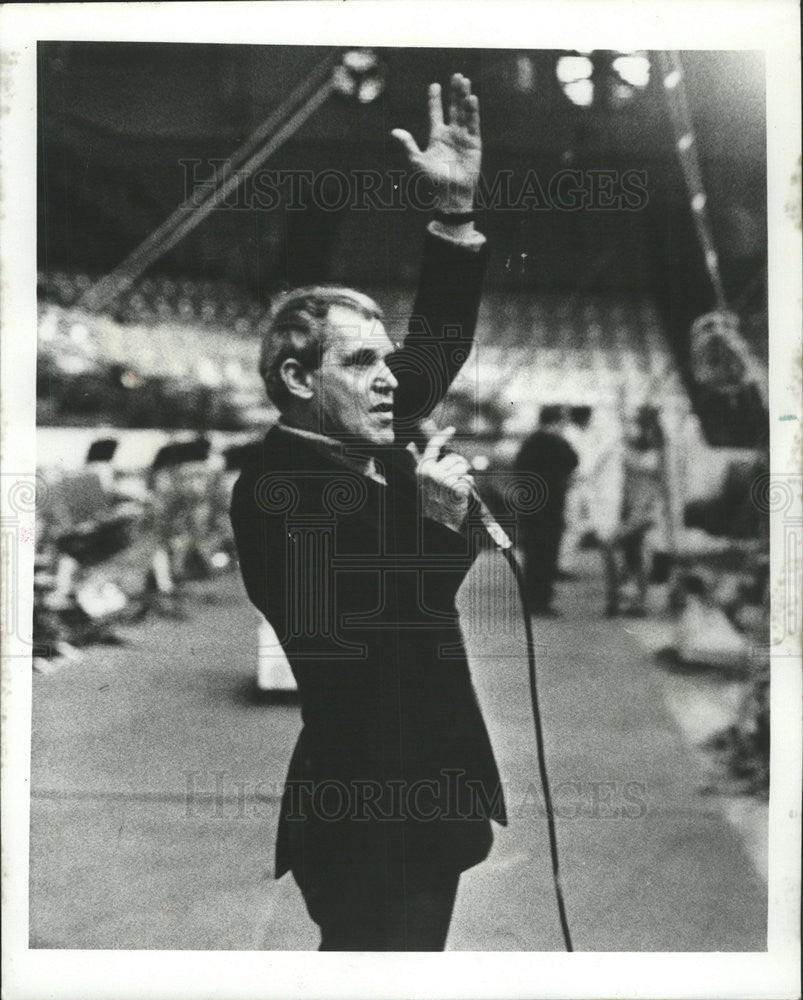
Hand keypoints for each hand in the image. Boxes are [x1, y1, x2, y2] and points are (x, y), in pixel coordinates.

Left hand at [391, 73, 480, 214]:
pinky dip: (473, 112)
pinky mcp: (474, 144)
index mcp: (437, 137)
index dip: (435, 99)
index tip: (434, 84)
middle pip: (453, 108)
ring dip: (464, 97)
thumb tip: (393, 131)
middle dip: (454, 92)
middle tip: (456, 75)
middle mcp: (451, 135)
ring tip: (464, 81)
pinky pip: (474, 124)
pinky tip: (471, 98)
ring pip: (464, 113)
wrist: (450, 195)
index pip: (435, 113)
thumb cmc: (433, 181)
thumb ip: (408, 145)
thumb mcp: (417, 161)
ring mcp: (464, 138)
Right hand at [416, 426, 473, 532]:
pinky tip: (461, 498)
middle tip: (456, 483)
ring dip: (465, 478)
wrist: (441, 528)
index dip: (443, 436)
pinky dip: (469, 488)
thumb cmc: (436, 509)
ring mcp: (444, 478)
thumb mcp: (429, 486)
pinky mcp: (456, 485)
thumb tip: (445, 453)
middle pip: (455, 458)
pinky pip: (469, 479)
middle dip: (461, 467)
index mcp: (423, 470)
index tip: (451, 429)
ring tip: (456, 493)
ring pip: (464, 467)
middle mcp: (432, 472)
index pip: (433, 447)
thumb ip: (435, 469)